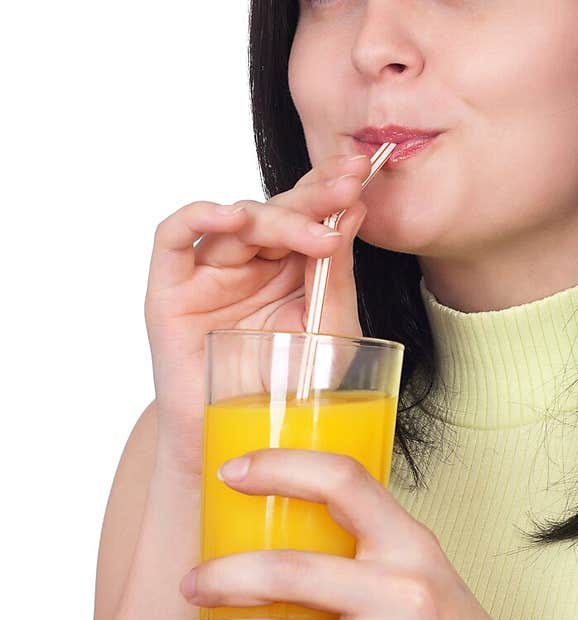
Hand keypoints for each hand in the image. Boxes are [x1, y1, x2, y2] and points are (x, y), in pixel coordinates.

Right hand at [144, 151, 371, 475]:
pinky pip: (174, 236)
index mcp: (288, 264)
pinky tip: (235, 216)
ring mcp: (209, 271)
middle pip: (278, 209)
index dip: (331, 187)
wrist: (244, 445)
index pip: (308, 211)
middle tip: (348, 188)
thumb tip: (354, 212)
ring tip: (314, 232)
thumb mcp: (330, 330)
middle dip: (315, 196)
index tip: (364, 174)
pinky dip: (200, 216)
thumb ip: (338, 275)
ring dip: (278, 217)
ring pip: (237, 219)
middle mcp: (249, 260)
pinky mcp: (170, 288)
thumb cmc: (288, 391)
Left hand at [178, 448, 540, 619]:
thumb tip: (277, 524)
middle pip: (288, 570)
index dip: (280, 466)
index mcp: (415, 547)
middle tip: (190, 583)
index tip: (229, 471)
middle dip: (221, 576)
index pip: (344, 481)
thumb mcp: (426, 579)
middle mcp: (408, 593)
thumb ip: (368, 552)